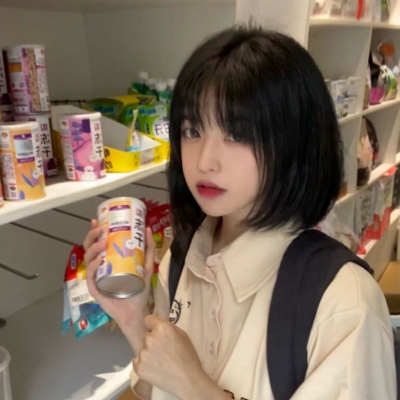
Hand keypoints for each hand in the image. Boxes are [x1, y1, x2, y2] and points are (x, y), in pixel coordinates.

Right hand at [83, 220, 154, 353]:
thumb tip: (147, 228)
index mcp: (108, 260)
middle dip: (92, 236)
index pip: (98, 243)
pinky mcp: (95, 289)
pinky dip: (94, 266)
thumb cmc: (138, 288)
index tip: (98, 220)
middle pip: (89, 248)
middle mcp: (99, 267)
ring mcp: (96, 278)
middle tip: (100, 230)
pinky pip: (90, 276)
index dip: (95, 231)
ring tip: (103, 243)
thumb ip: (148, 249)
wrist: (136, 310)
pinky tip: (100, 260)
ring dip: (93, 249)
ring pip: (88, 259)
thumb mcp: (146, 266)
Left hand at [133, 315, 209, 398]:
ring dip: (149, 353)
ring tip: (160, 361)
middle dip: (153, 340)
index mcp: (162, 328)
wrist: (188, 380)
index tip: (156, 331)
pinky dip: (143, 364)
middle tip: (162, 349)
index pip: (148, 319)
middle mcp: (150, 338)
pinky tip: (154, 368)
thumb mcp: (182, 335)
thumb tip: (158, 326)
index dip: (153, 325)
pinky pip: (137, 361)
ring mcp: (143, 353)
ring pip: (142, 349)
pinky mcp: (139, 367)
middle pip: (146, 335)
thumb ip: (168, 328)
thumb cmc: (188, 356)